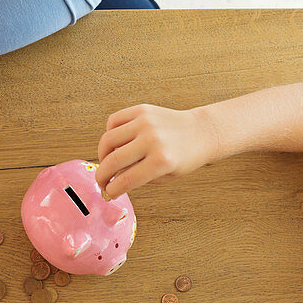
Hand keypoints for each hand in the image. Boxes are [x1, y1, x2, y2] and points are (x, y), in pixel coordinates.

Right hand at [95, 104, 217, 198]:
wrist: (201, 132)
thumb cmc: (185, 157)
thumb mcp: (165, 175)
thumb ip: (138, 178)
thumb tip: (112, 178)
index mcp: (161, 161)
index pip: (126, 180)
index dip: (112, 189)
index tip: (108, 193)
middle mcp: (152, 140)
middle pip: (113, 160)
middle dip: (102, 175)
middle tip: (102, 181)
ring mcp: (146, 122)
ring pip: (108, 139)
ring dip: (102, 154)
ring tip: (107, 161)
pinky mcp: (142, 110)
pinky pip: (114, 121)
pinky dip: (109, 132)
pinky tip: (116, 142)